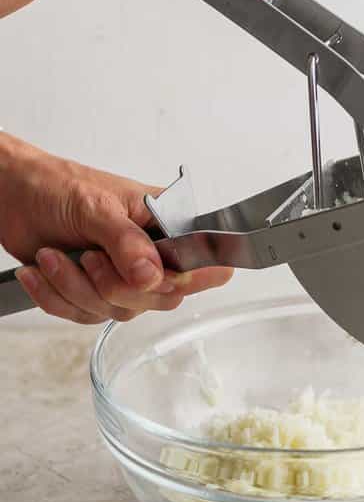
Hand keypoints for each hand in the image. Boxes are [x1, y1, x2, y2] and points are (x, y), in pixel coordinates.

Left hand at [0, 133, 232, 324]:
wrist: (14, 193)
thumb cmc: (58, 185)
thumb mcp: (95, 206)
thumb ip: (127, 242)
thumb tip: (151, 277)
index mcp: (168, 225)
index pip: (206, 263)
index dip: (186, 278)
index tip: (148, 276)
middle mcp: (153, 254)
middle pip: (163, 297)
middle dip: (116, 286)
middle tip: (89, 257)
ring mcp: (124, 276)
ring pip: (121, 311)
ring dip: (76, 288)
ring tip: (52, 257)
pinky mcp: (94, 292)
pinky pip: (86, 316)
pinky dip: (56, 297)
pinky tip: (41, 272)